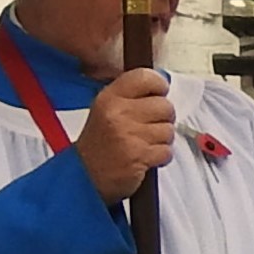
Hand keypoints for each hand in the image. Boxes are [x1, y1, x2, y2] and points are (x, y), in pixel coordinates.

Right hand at [78, 67, 174, 199]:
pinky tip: (144, 157)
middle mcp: (118, 113)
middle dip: (163, 118)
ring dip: (161, 140)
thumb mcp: (105, 110)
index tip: (160, 93)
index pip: (145, 77)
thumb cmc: (99, 144)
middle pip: (165, 106)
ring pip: (168, 130)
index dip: (159, 85)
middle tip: (148, 127)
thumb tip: (162, 86)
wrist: (85, 176)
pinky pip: (167, 151)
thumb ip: (131, 96)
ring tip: (143, 144)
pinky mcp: (139, 155)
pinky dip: (160, 157)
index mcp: (109, 97)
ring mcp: (129, 134)